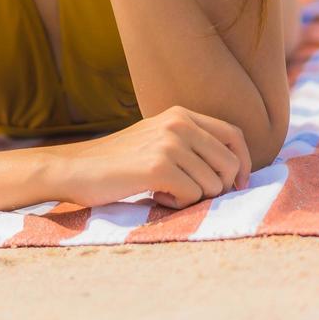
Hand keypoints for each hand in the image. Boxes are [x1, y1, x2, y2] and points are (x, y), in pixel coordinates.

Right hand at [45, 106, 251, 210]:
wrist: (75, 169)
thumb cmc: (118, 163)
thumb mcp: (157, 139)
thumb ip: (190, 143)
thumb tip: (236, 170)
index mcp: (181, 114)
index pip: (234, 135)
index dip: (243, 164)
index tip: (237, 185)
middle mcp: (179, 124)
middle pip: (230, 164)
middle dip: (218, 188)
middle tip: (189, 194)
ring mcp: (169, 144)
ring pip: (213, 185)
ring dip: (193, 198)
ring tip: (164, 191)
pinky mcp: (159, 167)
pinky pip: (193, 196)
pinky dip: (177, 204)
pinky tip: (155, 196)